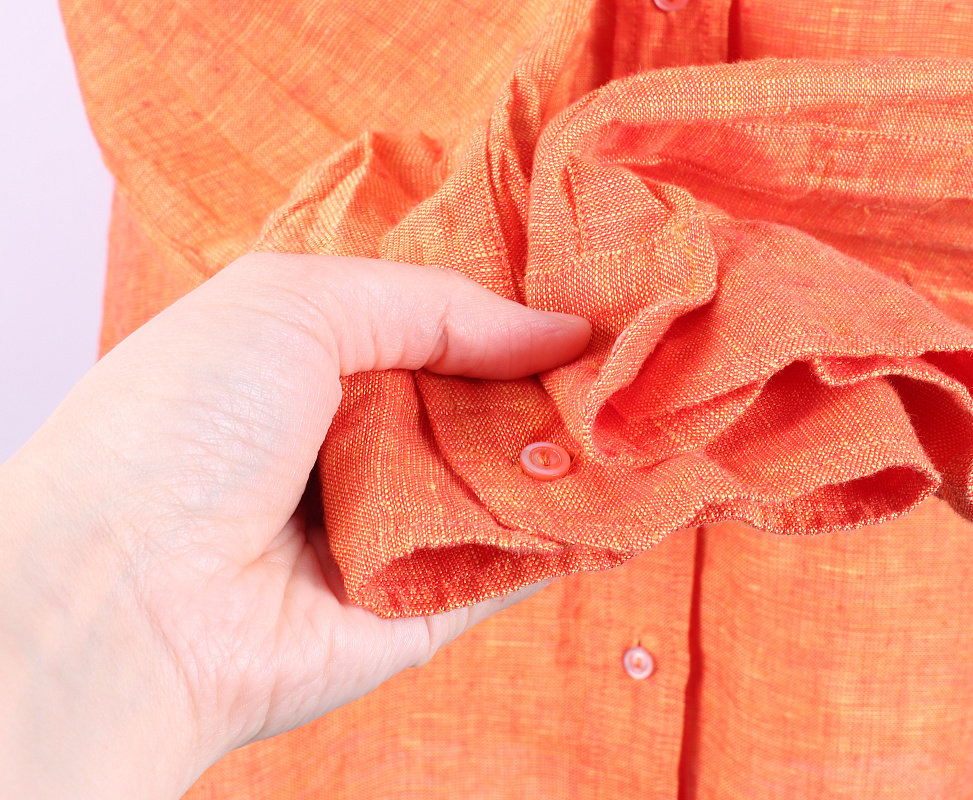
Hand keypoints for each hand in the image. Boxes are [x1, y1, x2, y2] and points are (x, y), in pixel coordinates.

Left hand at [0, 253, 590, 798]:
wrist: (123, 600)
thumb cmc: (184, 425)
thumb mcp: (294, 303)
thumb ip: (434, 306)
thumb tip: (556, 330)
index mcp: (322, 363)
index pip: (442, 325)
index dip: (515, 309)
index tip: (597, 288)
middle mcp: (364, 442)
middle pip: (488, 400)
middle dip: (559, 377)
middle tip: (645, 349)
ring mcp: (401, 524)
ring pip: (515, 477)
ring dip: (578, 447)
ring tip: (656, 405)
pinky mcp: (431, 601)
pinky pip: (519, 559)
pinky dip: (577, 527)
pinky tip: (638, 484)